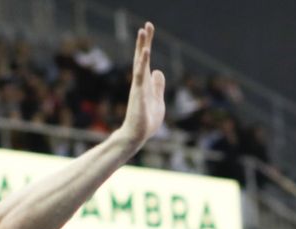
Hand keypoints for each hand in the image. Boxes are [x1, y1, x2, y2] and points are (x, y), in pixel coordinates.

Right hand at [117, 23, 165, 147]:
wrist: (137, 135)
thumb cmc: (146, 120)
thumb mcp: (158, 100)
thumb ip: (158, 86)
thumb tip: (158, 71)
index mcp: (145, 82)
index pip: (146, 60)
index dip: (147, 45)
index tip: (149, 29)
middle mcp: (140, 81)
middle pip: (142, 57)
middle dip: (145, 41)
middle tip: (147, 25)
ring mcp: (138, 86)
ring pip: (140, 62)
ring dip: (142, 46)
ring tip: (143, 31)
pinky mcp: (138, 92)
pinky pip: (140, 74)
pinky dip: (143, 62)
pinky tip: (146, 51)